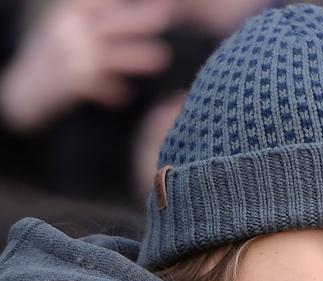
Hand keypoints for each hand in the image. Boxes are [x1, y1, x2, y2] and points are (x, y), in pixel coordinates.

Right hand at [0, 0, 173, 132]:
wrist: (26, 88)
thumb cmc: (61, 54)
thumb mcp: (72, 27)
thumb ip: (101, 18)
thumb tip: (150, 12)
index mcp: (72, 12)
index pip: (101, 2)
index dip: (125, 2)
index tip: (160, 2)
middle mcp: (70, 31)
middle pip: (109, 24)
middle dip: (137, 20)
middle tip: (164, 17)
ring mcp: (70, 57)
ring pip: (108, 56)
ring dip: (135, 57)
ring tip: (161, 57)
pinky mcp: (70, 84)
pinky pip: (97, 87)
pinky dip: (113, 92)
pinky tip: (127, 97)